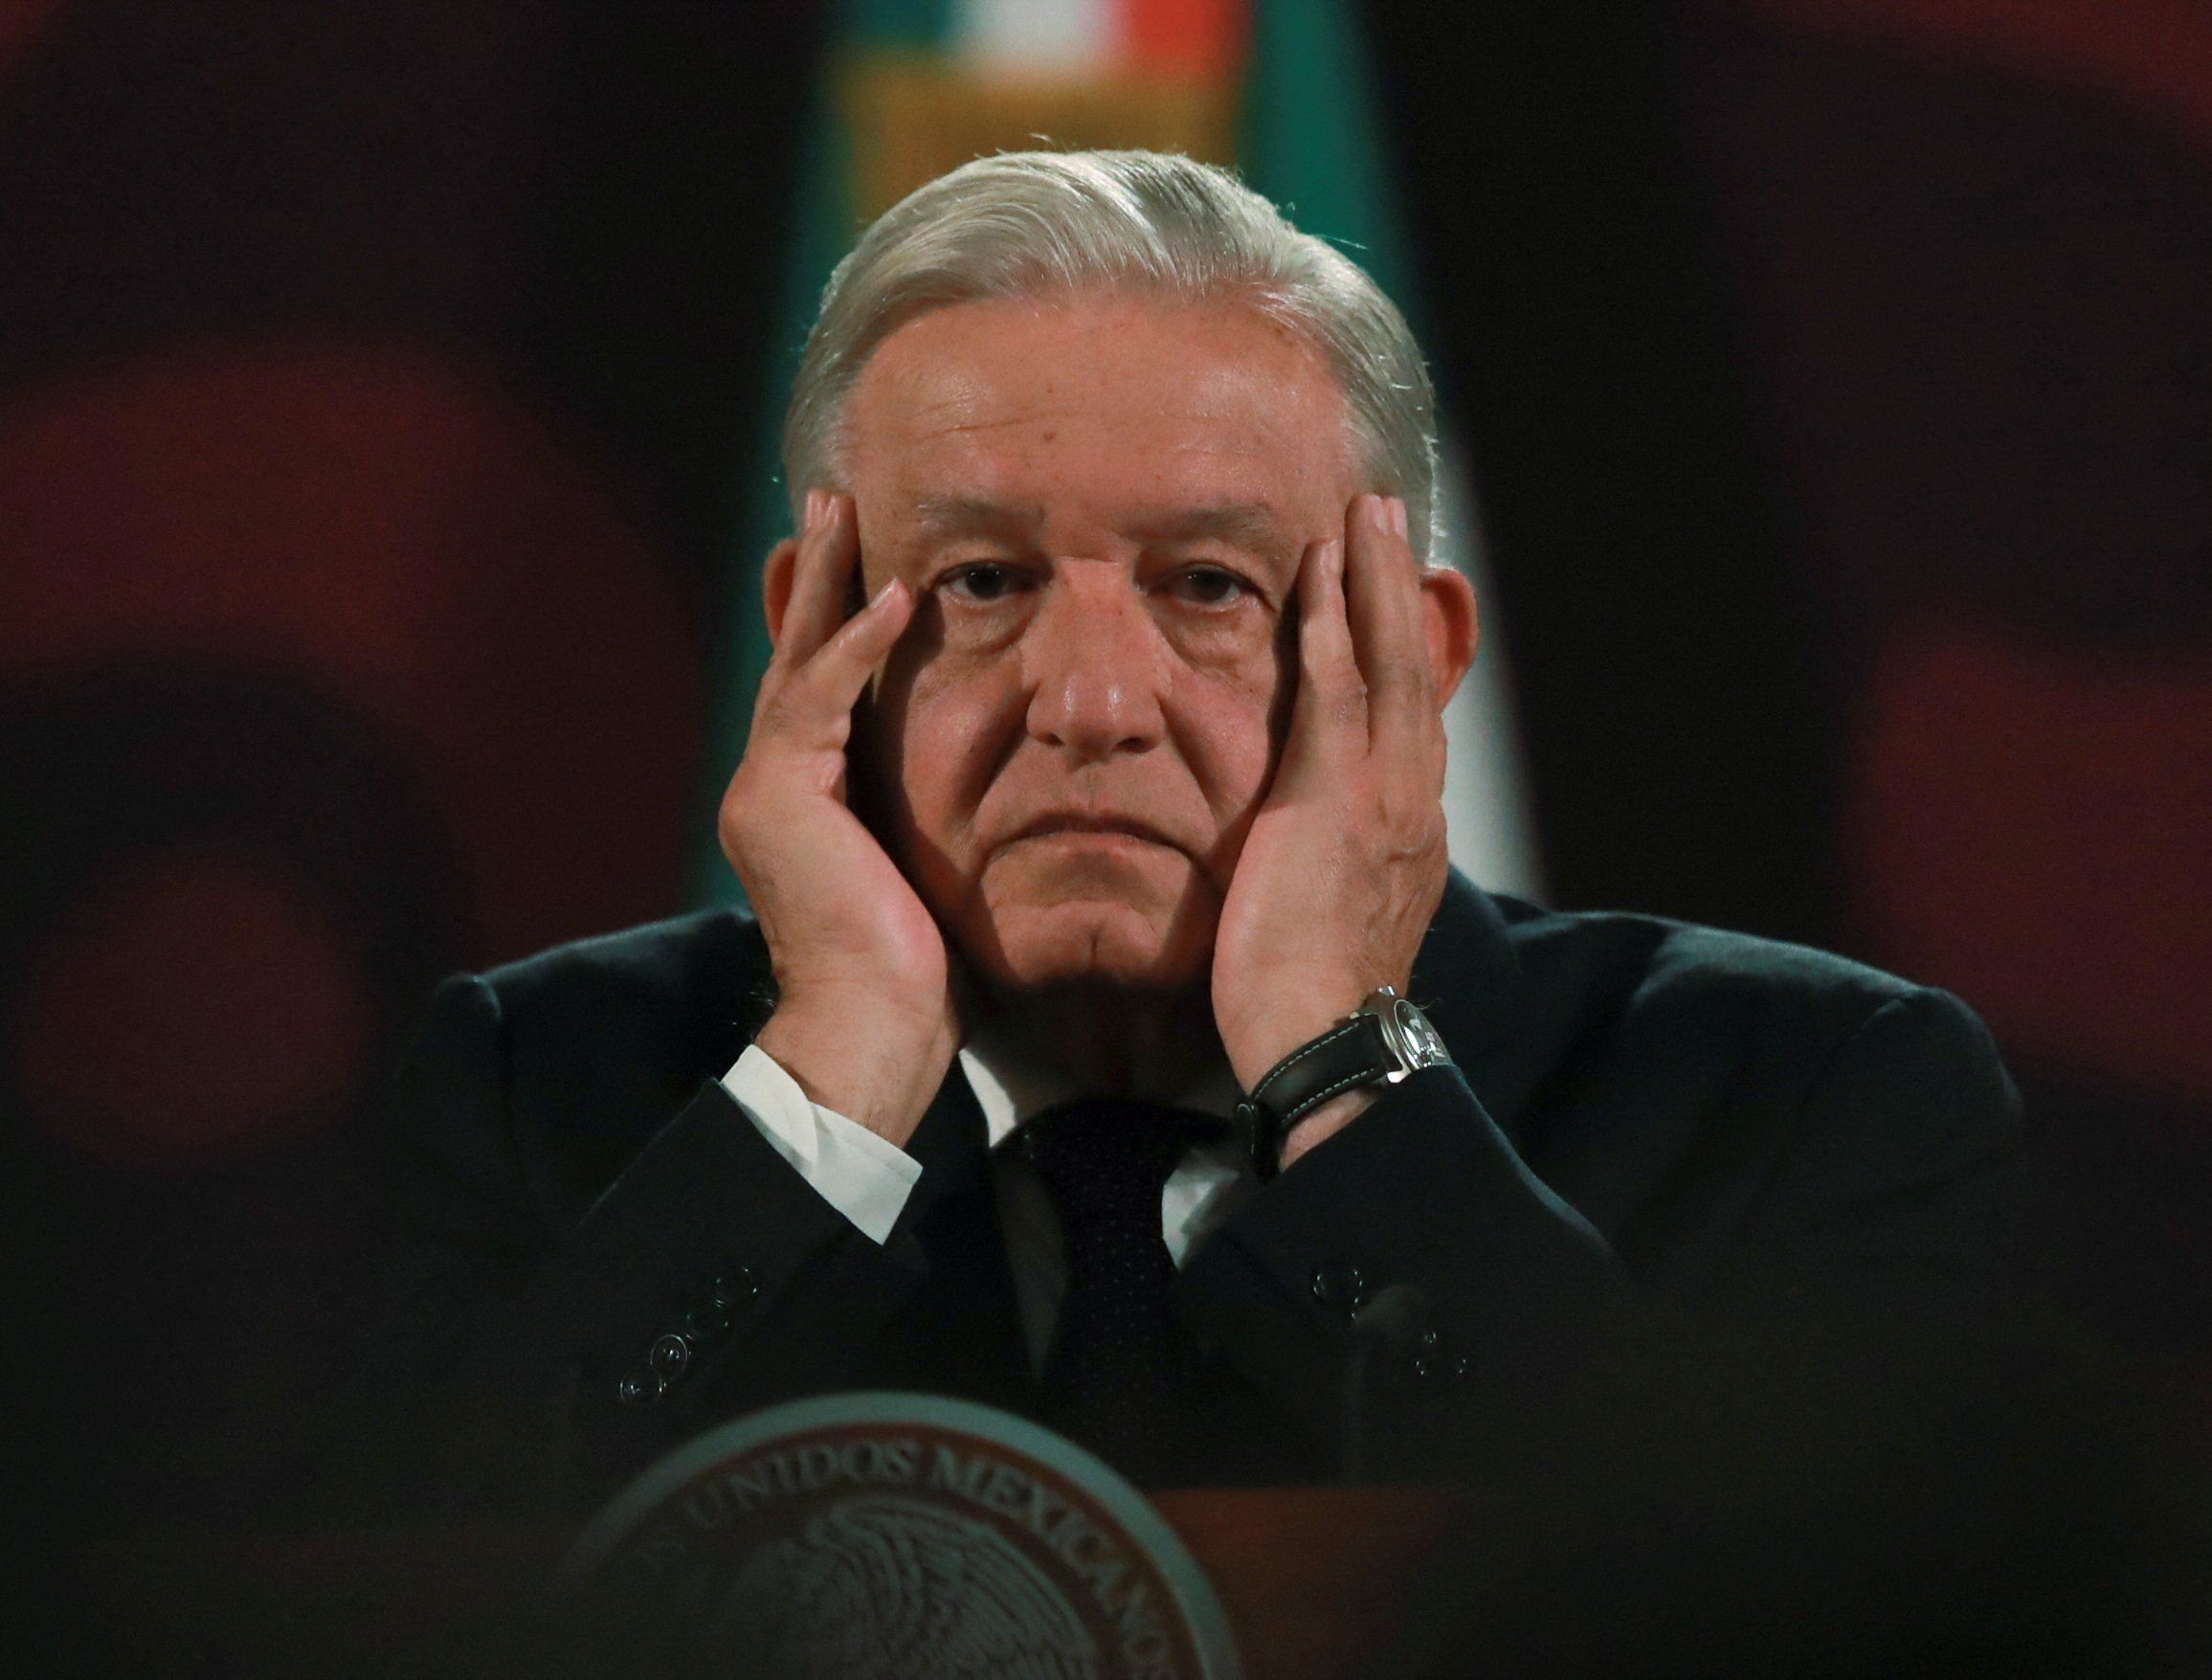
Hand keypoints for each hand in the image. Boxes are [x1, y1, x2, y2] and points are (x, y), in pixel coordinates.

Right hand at [718, 490, 956, 1145]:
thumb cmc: (919, 974)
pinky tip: (893, 594)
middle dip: (811, 579)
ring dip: (821, 583)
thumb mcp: (930, 870)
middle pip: (792, 657)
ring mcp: (764, 791)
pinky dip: (856, 647)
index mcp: (802, 803)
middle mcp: (771, 788)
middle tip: (827, 503)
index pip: (817, 691)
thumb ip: (930, 815)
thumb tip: (988, 789)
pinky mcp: (777, 799)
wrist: (872, 1032)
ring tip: (839, 513)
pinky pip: (818, 702)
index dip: (832, 623)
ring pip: (794, 661)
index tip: (860, 561)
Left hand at [1211, 494, 1452, 1166]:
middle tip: (1388, 520)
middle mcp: (1412, 798)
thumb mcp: (1339, 922)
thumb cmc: (1312, 1005)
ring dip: (1374, 580)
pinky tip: (1320, 573)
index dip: (1408, 647)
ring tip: (1364, 516)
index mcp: (1413, 829)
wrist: (1324, 1043)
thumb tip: (1313, 855)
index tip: (1398, 594)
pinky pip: (1333, 688)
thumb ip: (1334, 869)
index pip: (1414, 715)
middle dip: (1402, 589)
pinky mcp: (1331, 796)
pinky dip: (1330, 625)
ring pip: (1386, 661)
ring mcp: (1380, 793)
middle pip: (1415, 668)